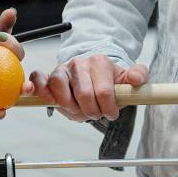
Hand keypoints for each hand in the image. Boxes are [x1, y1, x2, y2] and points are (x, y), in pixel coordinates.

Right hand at [30, 55, 148, 120]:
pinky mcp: (48, 76)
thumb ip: (138, 76)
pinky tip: (50, 100)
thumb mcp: (127, 78)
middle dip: (91, 111)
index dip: (108, 108)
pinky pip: (38, 79)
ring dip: (70, 106)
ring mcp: (62, 69)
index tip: (111, 113)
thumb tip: (137, 79)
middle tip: (95, 114)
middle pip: (83, 94)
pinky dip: (40, 90)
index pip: (103, 91)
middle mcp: (79, 63)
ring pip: (59, 87)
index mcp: (99, 62)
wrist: (92, 75)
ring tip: (78, 110)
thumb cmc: (108, 80)